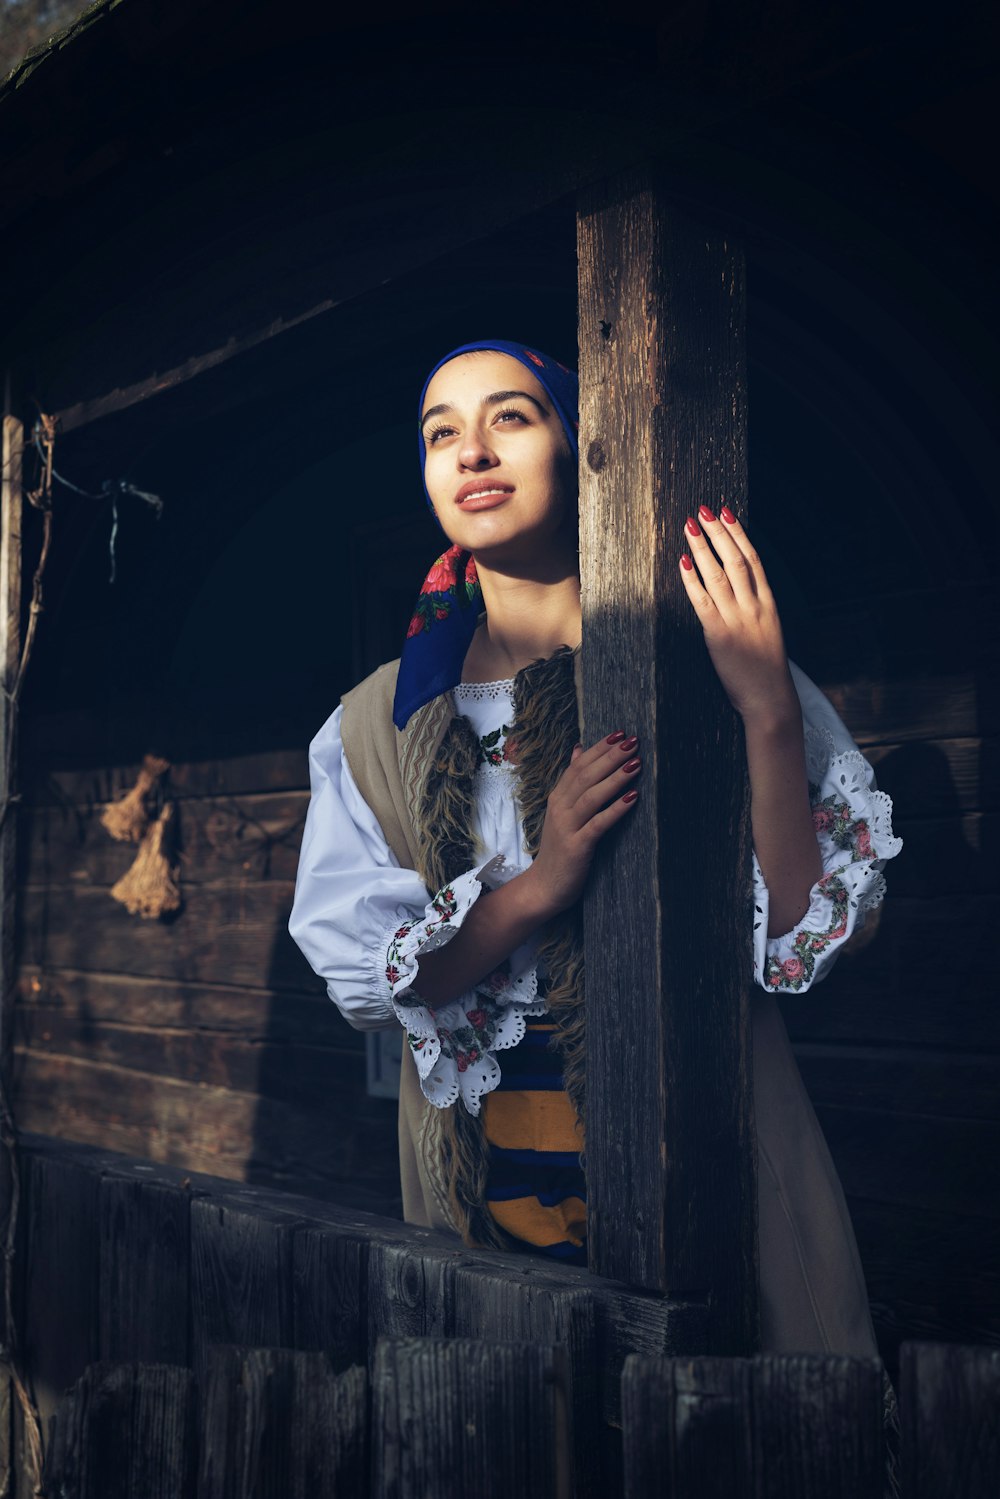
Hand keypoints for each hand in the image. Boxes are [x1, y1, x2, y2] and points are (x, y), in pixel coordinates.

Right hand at [522, 732, 641, 918]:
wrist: (544, 887)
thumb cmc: (559, 849)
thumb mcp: (562, 811)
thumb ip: (571, 782)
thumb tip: (578, 749)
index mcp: (558, 797)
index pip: (578, 765)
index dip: (600, 748)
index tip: (621, 734)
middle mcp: (559, 808)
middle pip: (586, 776)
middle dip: (611, 757)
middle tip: (633, 742)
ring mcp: (567, 827)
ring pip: (592, 796)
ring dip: (615, 778)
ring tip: (636, 764)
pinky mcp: (577, 846)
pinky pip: (598, 824)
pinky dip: (615, 810)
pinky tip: (632, 798)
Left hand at [678, 505, 795, 722]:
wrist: (770, 699)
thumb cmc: (765, 670)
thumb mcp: (767, 632)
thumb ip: (754, 609)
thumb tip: (736, 590)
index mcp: (768, 604)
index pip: (754, 560)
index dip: (739, 534)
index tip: (727, 513)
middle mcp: (755, 606)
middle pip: (736, 559)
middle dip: (718, 532)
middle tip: (703, 511)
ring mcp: (738, 619)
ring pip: (719, 574)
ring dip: (702, 548)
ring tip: (690, 527)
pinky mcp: (720, 635)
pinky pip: (703, 601)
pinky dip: (692, 579)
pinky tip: (683, 562)